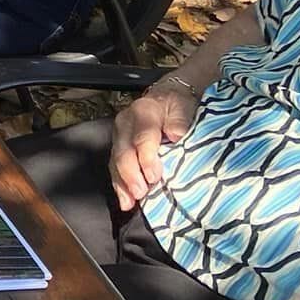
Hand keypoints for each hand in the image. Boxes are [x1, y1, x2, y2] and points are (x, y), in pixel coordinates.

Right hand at [109, 79, 198, 210]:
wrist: (165, 98)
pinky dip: (119, 184)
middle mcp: (125, 123)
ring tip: (130, 202)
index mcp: (143, 111)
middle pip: (124, 151)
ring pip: (115, 161)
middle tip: (140, 193)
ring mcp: (119, 135)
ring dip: (122, 183)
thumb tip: (176, 136)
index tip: (154, 176)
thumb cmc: (177, 105)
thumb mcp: (184, 107)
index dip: (147, 158)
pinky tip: (125, 200)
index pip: (143, 137)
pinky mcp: (117, 146)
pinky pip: (114, 167)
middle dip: (131, 174)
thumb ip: (180, 121)